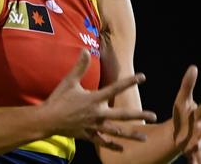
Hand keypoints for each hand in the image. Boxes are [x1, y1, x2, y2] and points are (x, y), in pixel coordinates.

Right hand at [42, 49, 157, 150]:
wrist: (47, 120)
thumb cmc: (58, 100)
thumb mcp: (69, 82)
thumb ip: (79, 67)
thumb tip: (85, 50)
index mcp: (94, 99)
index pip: (115, 88)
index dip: (129, 81)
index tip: (142, 77)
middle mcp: (97, 114)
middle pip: (122, 115)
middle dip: (139, 114)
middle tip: (154, 115)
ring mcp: (94, 126)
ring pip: (116, 132)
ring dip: (131, 135)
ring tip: (144, 138)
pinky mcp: (88, 135)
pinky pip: (103, 142)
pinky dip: (113, 146)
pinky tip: (122, 149)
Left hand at [172, 65, 200, 163]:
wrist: (181, 132)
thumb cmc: (183, 114)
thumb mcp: (182, 100)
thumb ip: (187, 85)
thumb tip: (193, 67)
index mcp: (197, 116)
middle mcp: (200, 130)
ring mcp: (196, 143)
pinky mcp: (191, 153)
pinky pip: (195, 160)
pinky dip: (196, 163)